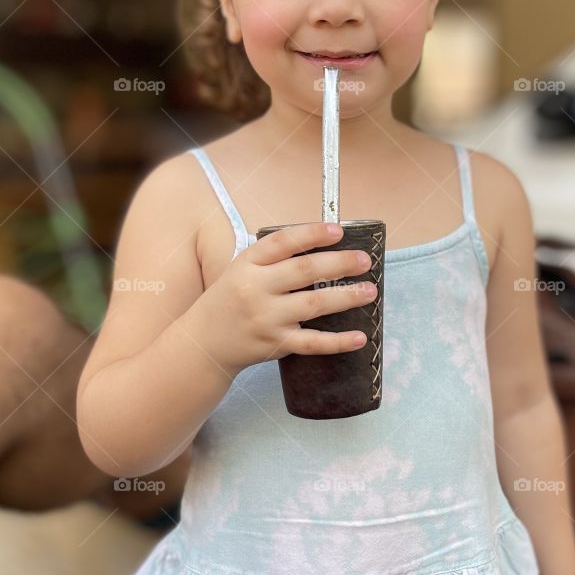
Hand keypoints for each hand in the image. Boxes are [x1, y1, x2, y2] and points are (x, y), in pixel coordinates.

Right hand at [194, 222, 378, 374]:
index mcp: (247, 264)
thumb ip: (275, 258)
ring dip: (346, 297)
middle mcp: (255, 289)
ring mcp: (266, 318)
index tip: (338, 230)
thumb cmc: (232, 298)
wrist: (205, 341)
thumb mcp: (242, 269)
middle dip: (339, 263)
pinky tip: (360, 337)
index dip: (312, 234)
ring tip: (369, 290)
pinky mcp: (276, 344)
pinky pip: (312, 343)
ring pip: (313, 305)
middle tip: (364, 260)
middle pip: (304, 271)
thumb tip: (326, 245)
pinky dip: (338, 342)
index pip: (283, 242)